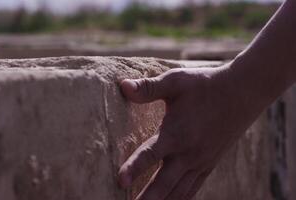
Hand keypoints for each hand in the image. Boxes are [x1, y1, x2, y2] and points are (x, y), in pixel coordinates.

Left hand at [118, 63, 264, 199]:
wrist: (243, 92)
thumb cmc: (206, 84)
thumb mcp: (176, 81)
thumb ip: (149, 88)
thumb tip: (123, 86)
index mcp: (176, 133)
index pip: (150, 154)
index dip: (134, 168)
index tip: (120, 181)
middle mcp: (188, 152)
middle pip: (163, 183)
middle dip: (146, 198)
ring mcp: (200, 161)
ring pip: (178, 191)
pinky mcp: (209, 163)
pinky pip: (193, 188)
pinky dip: (180, 198)